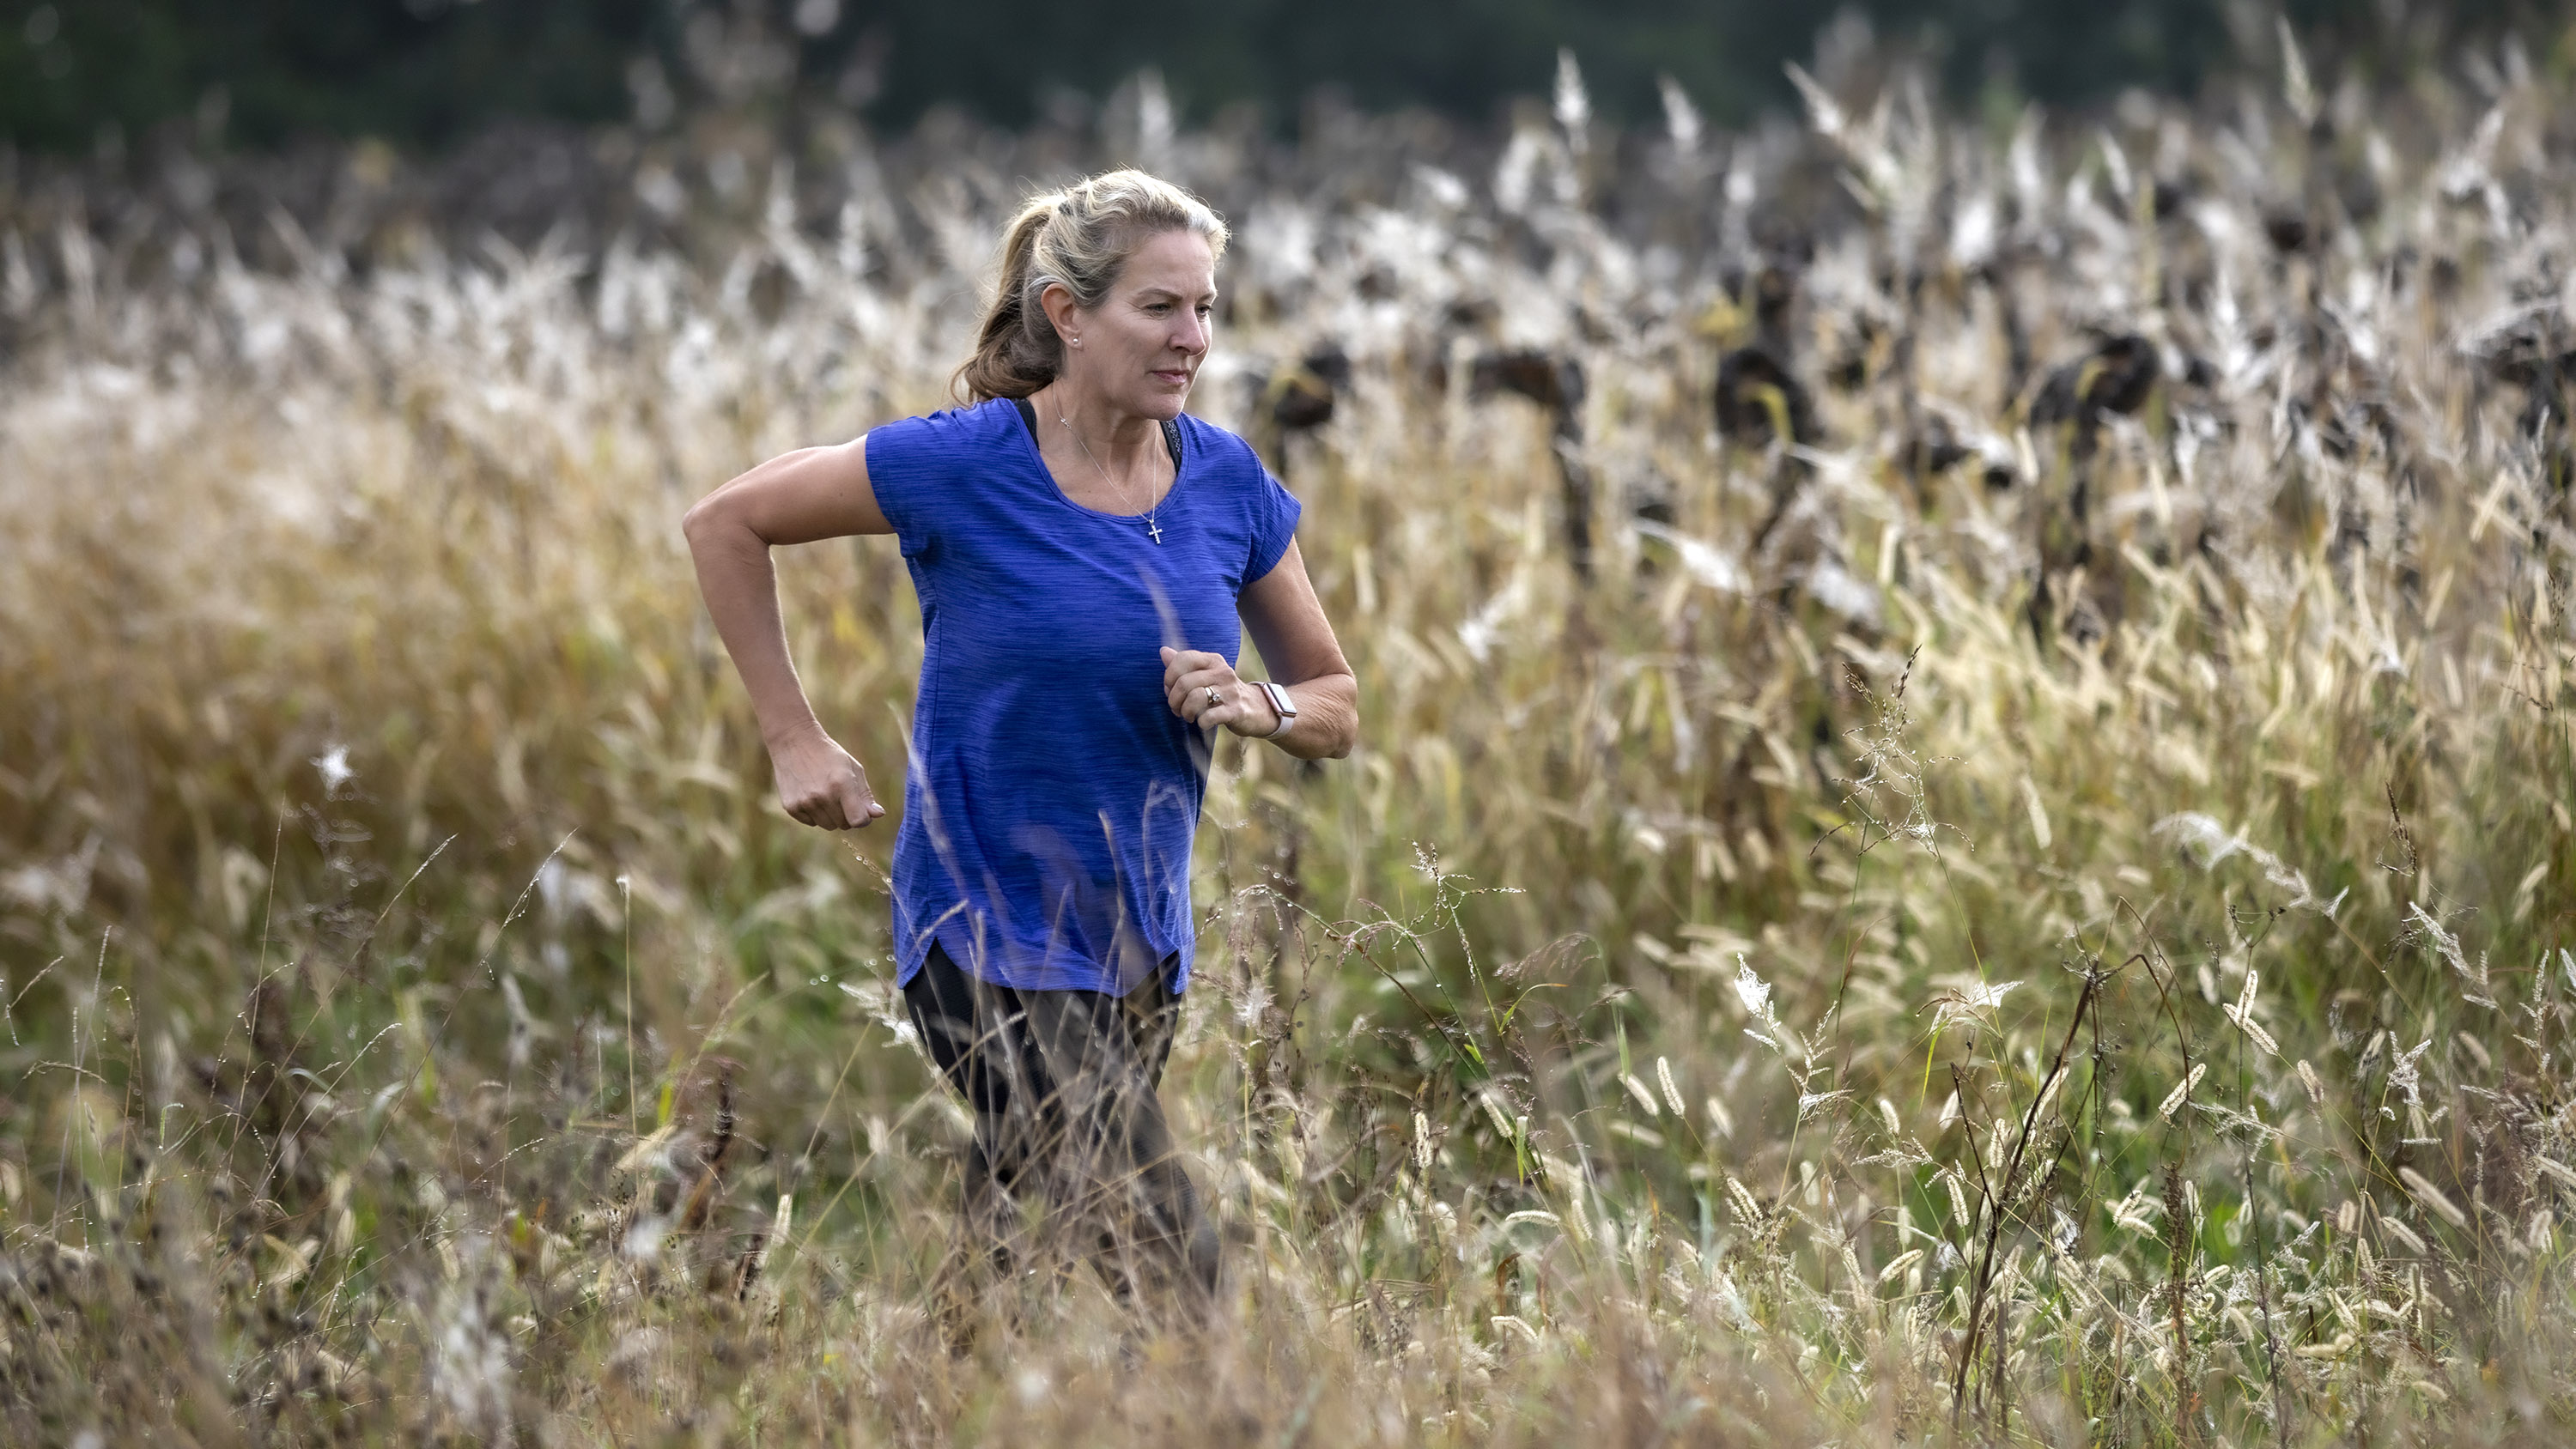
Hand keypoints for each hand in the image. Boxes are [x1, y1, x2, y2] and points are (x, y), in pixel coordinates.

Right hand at [769, 728, 884, 829]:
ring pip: (828, 826)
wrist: (794, 742)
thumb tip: (879, 815)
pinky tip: (810, 794)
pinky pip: (811, 822)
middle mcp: (823, 796)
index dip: (863, 819)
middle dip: (847, 814)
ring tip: (825, 793)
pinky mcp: (791, 807)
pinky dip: (814, 814)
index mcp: (841, 785)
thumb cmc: (828, 755)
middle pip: (844, 825)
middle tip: (840, 794)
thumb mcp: (853, 768)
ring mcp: (805, 803)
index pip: (858, 820)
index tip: (861, 811)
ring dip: (831, 815)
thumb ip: (865, 795)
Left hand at [1162, 646, 1277, 736]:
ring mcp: (1230, 691)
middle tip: (1176, 708)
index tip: (1170, 689)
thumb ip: (1184, 664)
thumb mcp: (1206, 674)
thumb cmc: (1224, 691)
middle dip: (1174, 699)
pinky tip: (1202, 723)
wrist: (1257, 708)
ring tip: (1188, 716)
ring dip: (1185, 711)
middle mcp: (1222, 672)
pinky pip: (1209, 716)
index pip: (1183, 659)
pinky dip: (1201, 722)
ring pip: (1195, 697)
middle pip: (1185, 682)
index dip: (1169, 676)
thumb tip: (1164, 651)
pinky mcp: (1235, 711)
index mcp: (1213, 660)